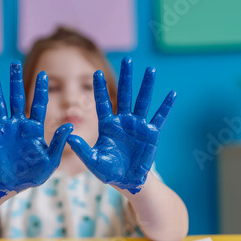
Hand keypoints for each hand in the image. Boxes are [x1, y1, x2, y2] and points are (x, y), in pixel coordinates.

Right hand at [0, 61, 72, 200]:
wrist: (13, 185)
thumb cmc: (34, 174)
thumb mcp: (50, 160)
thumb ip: (58, 143)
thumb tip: (69, 127)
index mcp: (34, 128)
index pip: (38, 105)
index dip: (41, 90)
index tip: (44, 74)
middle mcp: (18, 124)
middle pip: (17, 98)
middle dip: (16, 81)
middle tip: (14, 64)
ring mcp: (3, 129)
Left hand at [67, 57, 175, 193]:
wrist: (128, 181)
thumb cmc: (109, 171)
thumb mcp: (93, 161)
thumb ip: (82, 149)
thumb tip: (69, 137)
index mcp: (107, 126)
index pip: (103, 103)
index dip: (100, 89)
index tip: (96, 73)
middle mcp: (123, 121)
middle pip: (124, 95)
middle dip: (126, 77)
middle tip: (127, 59)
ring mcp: (138, 126)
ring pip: (142, 101)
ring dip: (147, 86)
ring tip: (150, 70)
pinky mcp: (151, 133)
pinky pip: (160, 117)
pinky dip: (166, 106)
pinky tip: (172, 93)